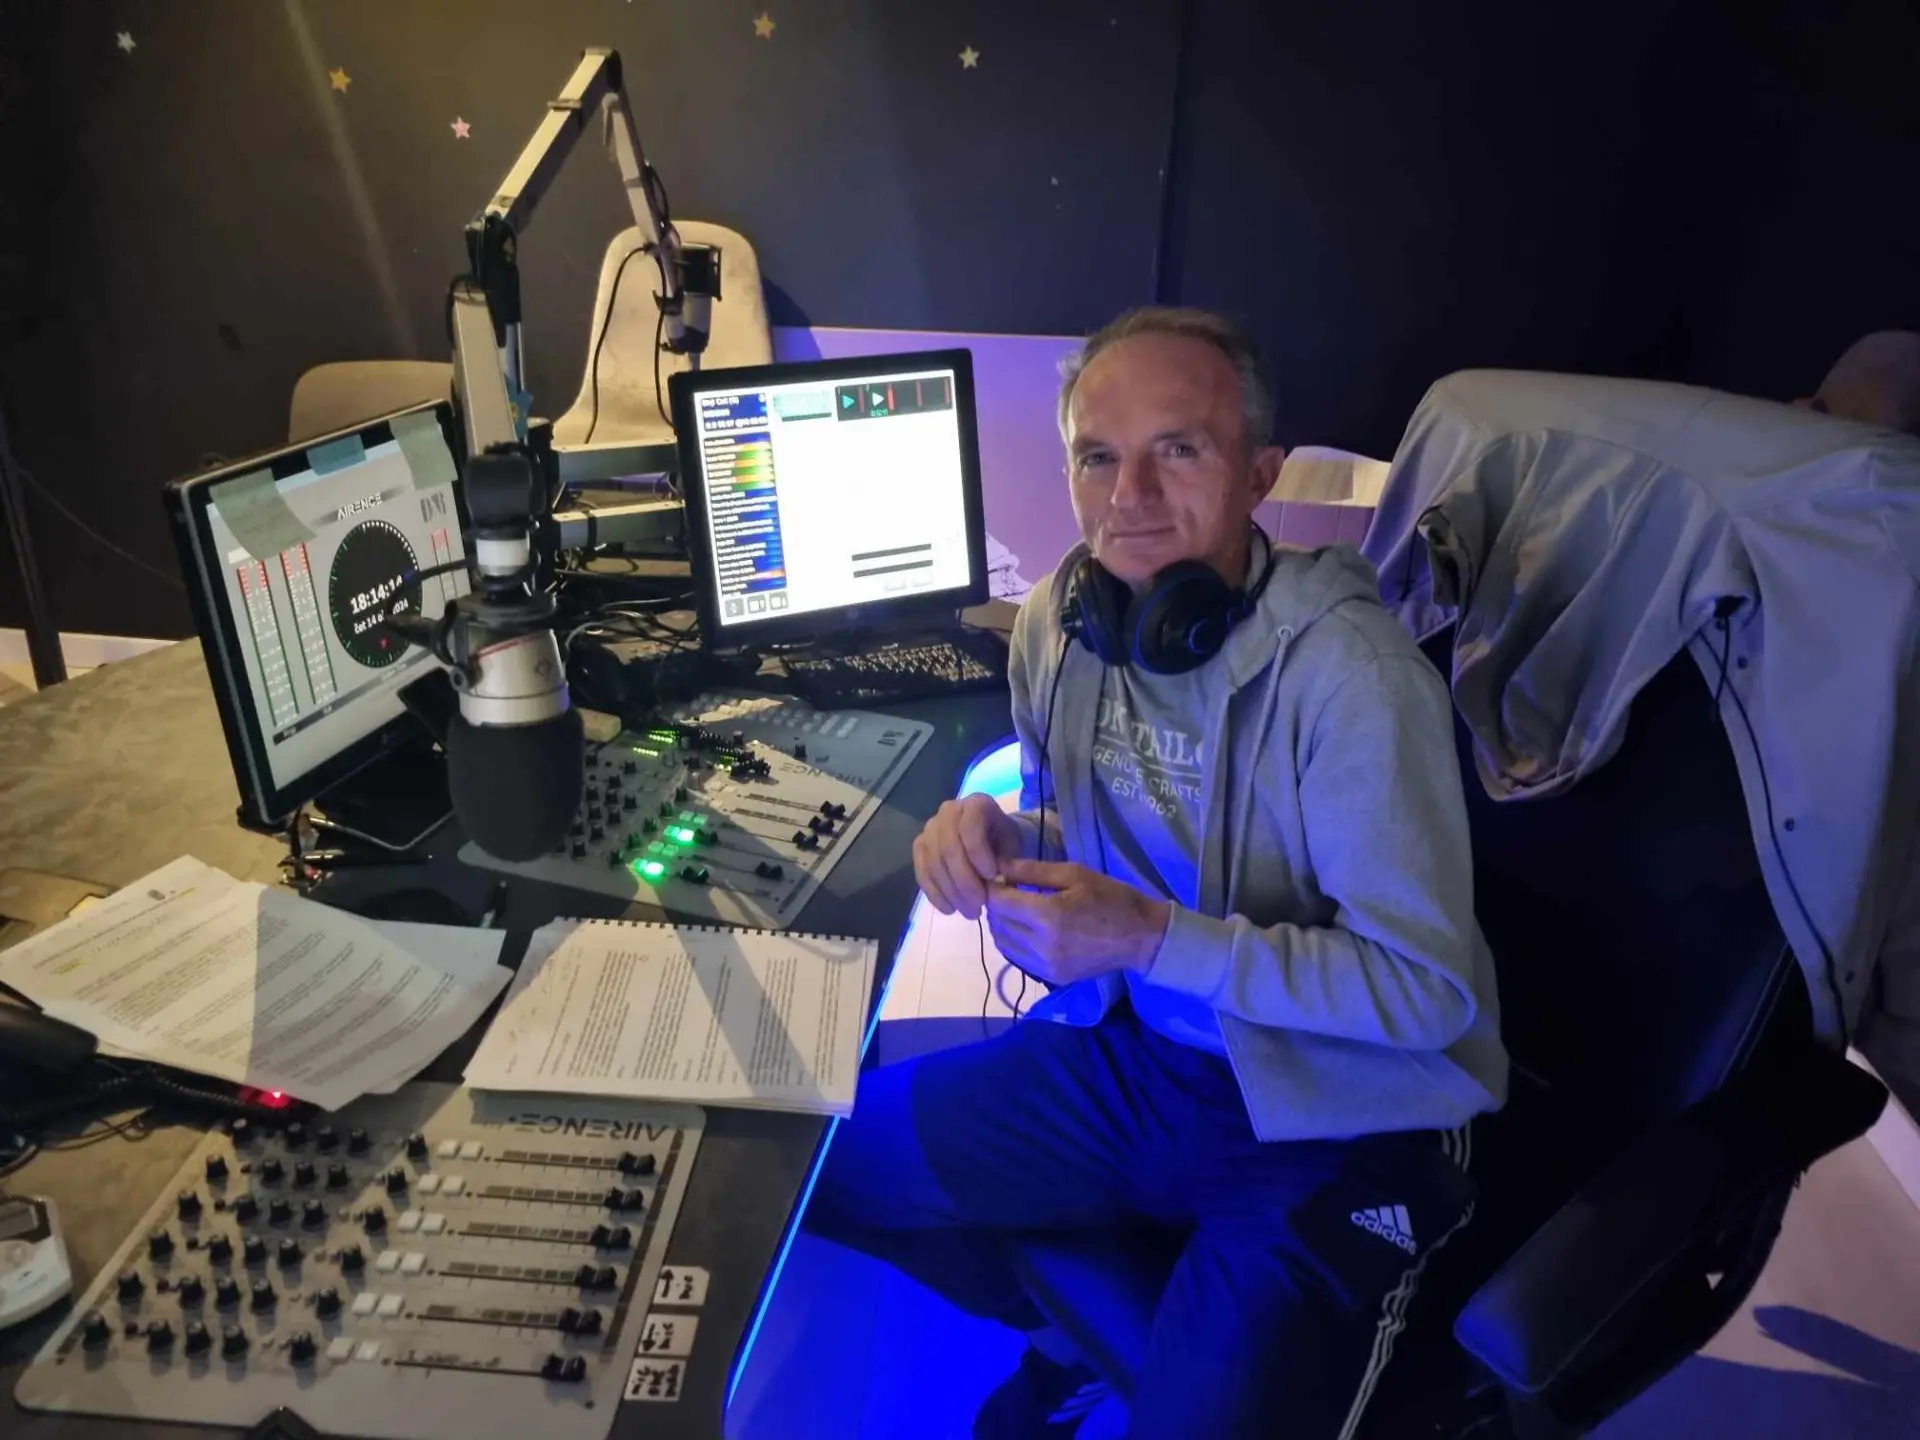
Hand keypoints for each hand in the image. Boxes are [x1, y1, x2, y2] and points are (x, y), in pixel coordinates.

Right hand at [912, 793, 1022, 919]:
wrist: (991, 838)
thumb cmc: (1004, 841)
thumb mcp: (1013, 846)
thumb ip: (1006, 861)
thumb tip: (996, 882)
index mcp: (976, 804)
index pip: (970, 827)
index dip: (978, 854)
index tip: (992, 877)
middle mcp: (948, 811)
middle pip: (949, 849)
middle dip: (964, 882)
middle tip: (979, 906)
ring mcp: (930, 829)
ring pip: (934, 863)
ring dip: (951, 893)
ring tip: (969, 912)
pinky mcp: (920, 847)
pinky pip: (923, 872)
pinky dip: (935, 894)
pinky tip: (950, 910)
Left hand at [984, 859, 1170, 986]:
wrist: (1141, 938)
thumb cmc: (1111, 898)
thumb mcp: (1075, 874)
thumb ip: (1033, 870)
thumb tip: (1001, 866)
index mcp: (1048, 915)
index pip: (1000, 902)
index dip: (992, 888)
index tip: (997, 878)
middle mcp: (1041, 945)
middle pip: (998, 924)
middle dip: (995, 906)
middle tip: (1005, 892)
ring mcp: (1046, 966)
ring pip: (1003, 944)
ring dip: (1001, 925)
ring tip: (1013, 910)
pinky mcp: (1052, 978)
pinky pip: (1018, 959)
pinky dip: (1013, 943)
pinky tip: (1024, 929)